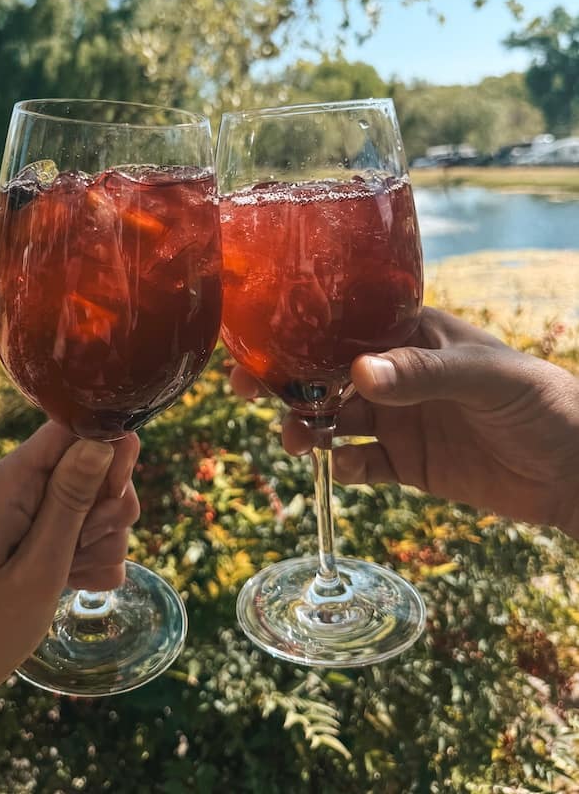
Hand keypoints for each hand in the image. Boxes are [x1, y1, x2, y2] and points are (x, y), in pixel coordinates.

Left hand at [0, 422, 139, 793]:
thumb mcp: (38, 567)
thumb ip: (72, 500)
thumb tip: (104, 439)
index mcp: (10, 481)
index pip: (74, 428)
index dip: (109, 452)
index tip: (115, 496)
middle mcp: (17, 488)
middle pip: (93, 467)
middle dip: (106, 509)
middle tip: (82, 551)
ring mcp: (24, 514)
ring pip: (94, 505)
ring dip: (100, 542)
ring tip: (71, 578)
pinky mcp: (31, 539)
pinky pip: (81, 533)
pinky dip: (88, 559)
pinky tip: (74, 586)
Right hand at [231, 308, 578, 537]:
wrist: (573, 470)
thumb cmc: (539, 401)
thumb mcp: (484, 377)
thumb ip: (422, 373)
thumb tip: (358, 373)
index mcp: (411, 336)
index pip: (345, 326)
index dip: (300, 335)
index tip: (260, 346)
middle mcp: (397, 375)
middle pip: (327, 374)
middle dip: (289, 382)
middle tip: (250, 393)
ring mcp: (399, 421)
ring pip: (336, 420)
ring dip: (310, 428)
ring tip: (300, 441)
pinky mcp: (407, 465)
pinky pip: (362, 465)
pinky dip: (344, 468)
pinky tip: (342, 468)